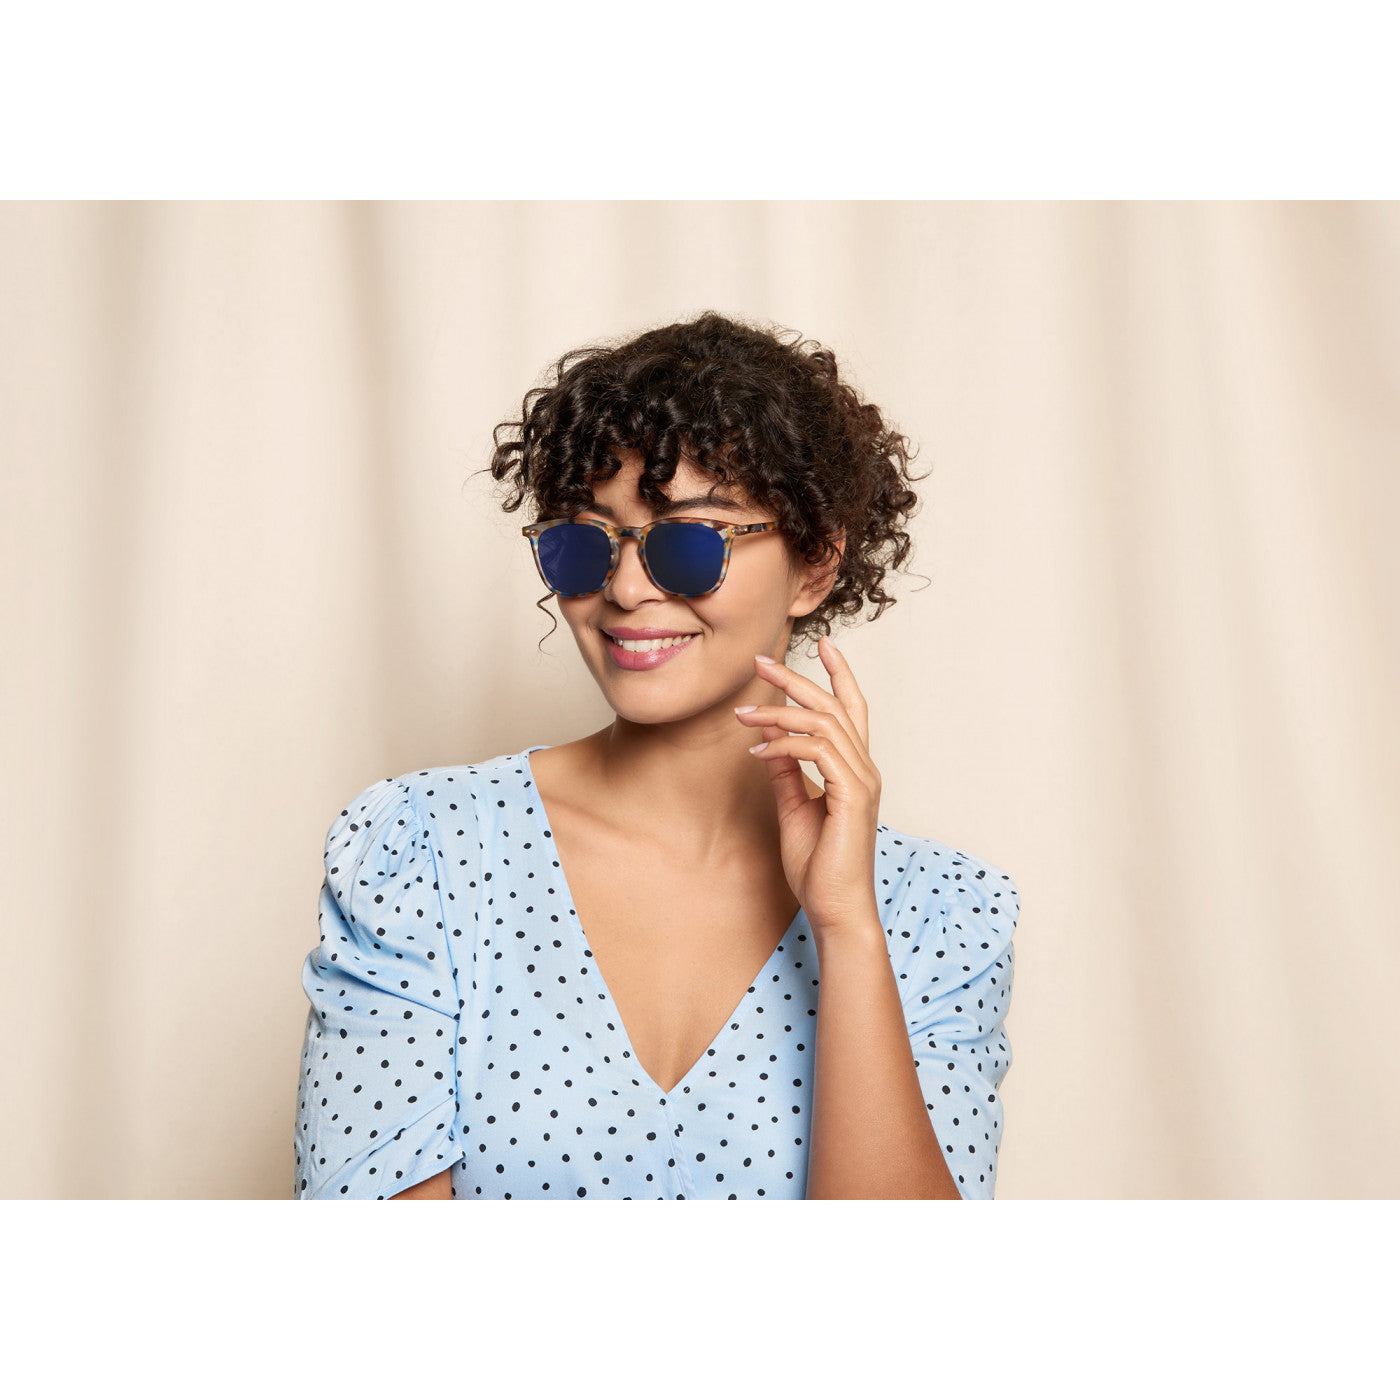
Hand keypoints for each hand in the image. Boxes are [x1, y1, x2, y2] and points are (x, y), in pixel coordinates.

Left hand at [734, 636, 882, 937]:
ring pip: (822, 723)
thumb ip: (787, 772)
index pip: (852, 710)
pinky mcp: (851, 795)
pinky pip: (817, 751)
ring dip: (778, 712)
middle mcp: (864, 768)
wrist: (835, 907)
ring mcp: (862, 780)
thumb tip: (769, 739)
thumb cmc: (818, 866)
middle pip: (834, 706)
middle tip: (760, 662)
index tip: (822, 645)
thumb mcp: (794, 808)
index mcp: (855, 769)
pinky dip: (784, 743)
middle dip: (796, 679)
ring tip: (743, 713)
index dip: (840, 674)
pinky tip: (758, 749)